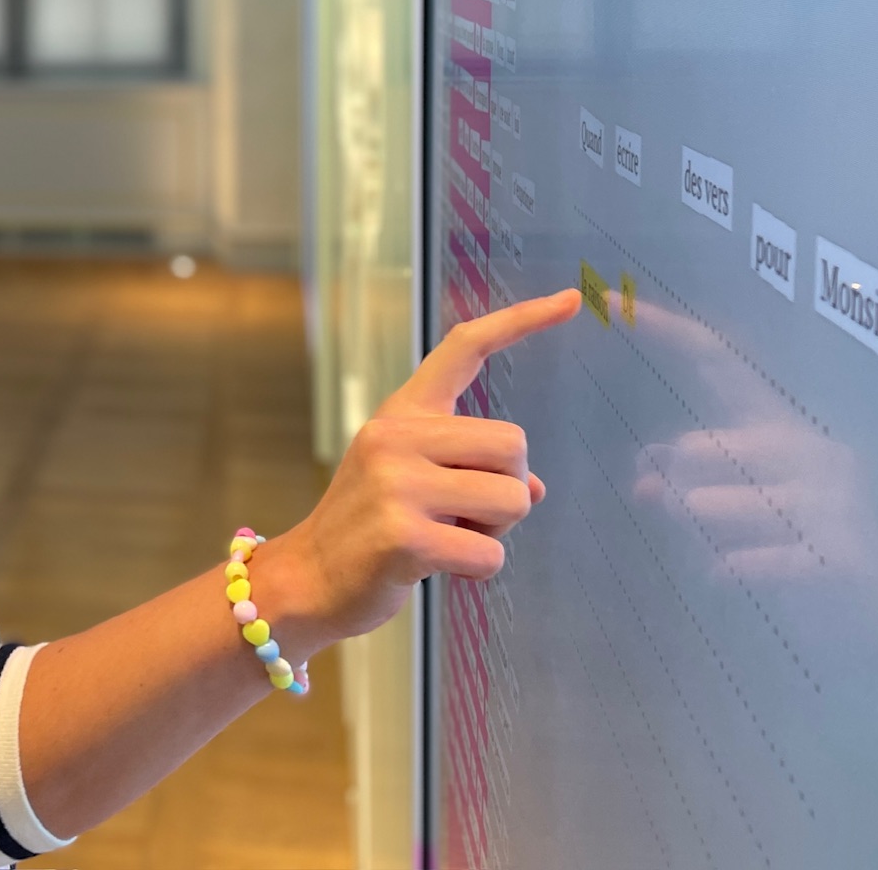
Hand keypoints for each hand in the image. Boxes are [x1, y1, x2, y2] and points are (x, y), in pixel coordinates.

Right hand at [261, 289, 580, 654]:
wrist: (307, 578)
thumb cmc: (370, 529)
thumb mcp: (414, 482)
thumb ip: (470, 470)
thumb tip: (533, 489)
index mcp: (402, 413)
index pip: (465, 348)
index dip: (521, 321)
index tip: (570, 299)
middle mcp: (396, 435)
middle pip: (513, 444)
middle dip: (509, 488)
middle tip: (467, 513)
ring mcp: (397, 483)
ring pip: (511, 499)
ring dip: (496, 532)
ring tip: (449, 538)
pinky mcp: (403, 535)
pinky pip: (490, 553)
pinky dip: (480, 568)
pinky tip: (440, 566)